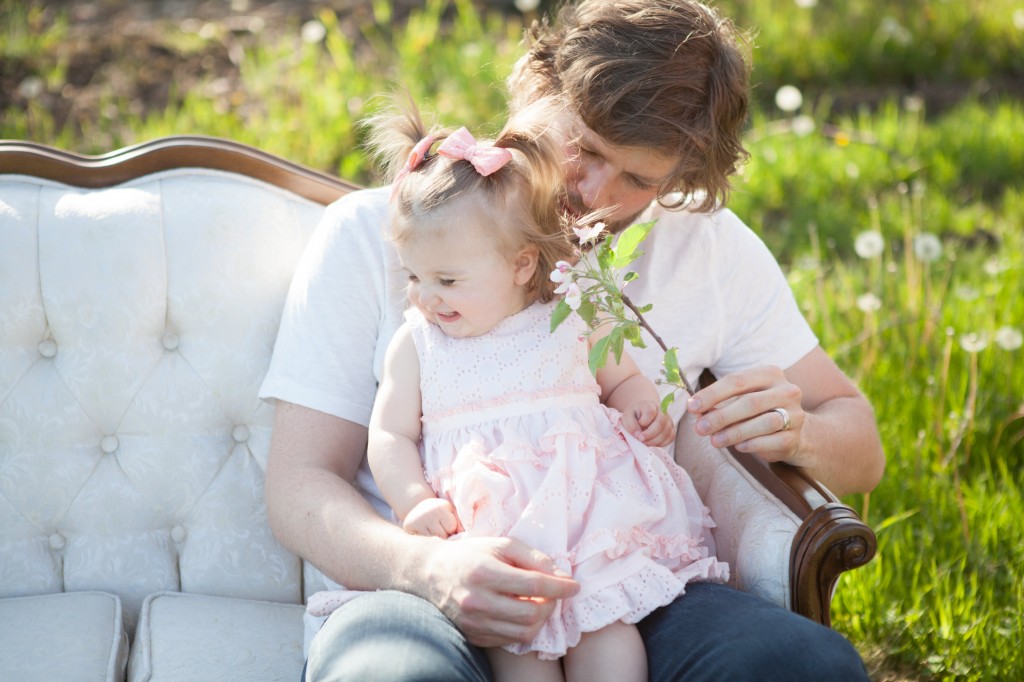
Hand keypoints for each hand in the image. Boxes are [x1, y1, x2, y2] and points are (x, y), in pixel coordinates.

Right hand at [403, 497, 460, 537]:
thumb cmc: (439, 512)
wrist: (419, 509)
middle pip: (442, 535)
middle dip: (444, 535)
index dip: (451, 528)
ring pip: (433, 540)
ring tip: (433, 531)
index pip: (451, 528)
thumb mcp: (450, 511)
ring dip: (436, 539)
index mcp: (440, 508)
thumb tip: (462, 533)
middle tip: (439, 528)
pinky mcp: (409, 527)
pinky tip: (425, 535)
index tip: (446, 524)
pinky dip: (426, 541)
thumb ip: (459, 522)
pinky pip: (423, 541)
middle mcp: (427, 513)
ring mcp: (417, 521)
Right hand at [415, 536, 579, 647]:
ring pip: (523, 632)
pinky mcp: (473, 636)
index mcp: (484, 572)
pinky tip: (520, 612)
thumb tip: (561, 575)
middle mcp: (477, 601)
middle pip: (531, 614)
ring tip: (538, 604)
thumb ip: (533, 557)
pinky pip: (509, 640)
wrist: (430, 574)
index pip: (534, 585)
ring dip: (540, 619)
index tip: (574, 586)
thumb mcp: (501, 544)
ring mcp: (473, 623)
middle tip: (553, 594)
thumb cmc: (470, 554)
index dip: (560, 587)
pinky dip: (523, 628)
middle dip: (551, 605)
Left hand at [621, 400, 675, 446]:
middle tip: (640, 439)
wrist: (642, 415)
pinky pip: (670, 439)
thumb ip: (630, 424)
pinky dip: (661, 444)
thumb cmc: (634, 416)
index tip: (637, 427)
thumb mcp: (627, 417)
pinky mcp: (671, 430)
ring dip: (654, 441)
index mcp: (650, 405)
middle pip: (661, 423)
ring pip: (666, 432)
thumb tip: (637, 435)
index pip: (650, 411)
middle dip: (649, 434)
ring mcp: (668, 421)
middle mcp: (662, 412)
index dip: (643, 421)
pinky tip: (652, 443)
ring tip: (645, 442)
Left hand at [686, 365, 804, 463]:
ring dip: (735, 432)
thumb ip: (719, 404)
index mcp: (769, 374)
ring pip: (764, 422)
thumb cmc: (757, 412)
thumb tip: (696, 410)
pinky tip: (738, 447)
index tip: (692, 407)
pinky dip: (753, 444)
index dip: (712, 394)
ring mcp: (794, 414)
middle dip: (721, 416)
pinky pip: (773, 441)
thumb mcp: (738, 401)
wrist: (792, 432)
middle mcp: (786, 391)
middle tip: (700, 428)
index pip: (737, 381)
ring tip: (715, 441)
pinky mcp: (795, 437)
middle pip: (750, 402)